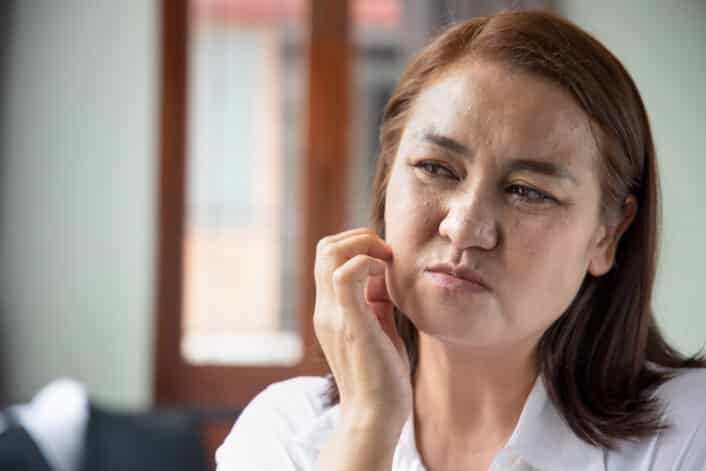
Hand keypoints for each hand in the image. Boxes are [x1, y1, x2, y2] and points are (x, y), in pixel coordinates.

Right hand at [313, 227, 411, 433]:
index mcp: (329, 310)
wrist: (374, 416)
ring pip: (330, 253)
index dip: (356, 244)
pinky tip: (385, 278)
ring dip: (363, 245)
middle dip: (359, 237)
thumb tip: (383, 276)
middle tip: (386, 253)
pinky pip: (347, 276)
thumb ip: (374, 302)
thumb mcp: (376, 328)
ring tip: (386, 262)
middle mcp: (324, 309)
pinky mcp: (350, 324)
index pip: (328, 257)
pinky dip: (367, 263)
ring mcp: (333, 315)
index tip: (385, 258)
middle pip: (324, 247)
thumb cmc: (381, 376)